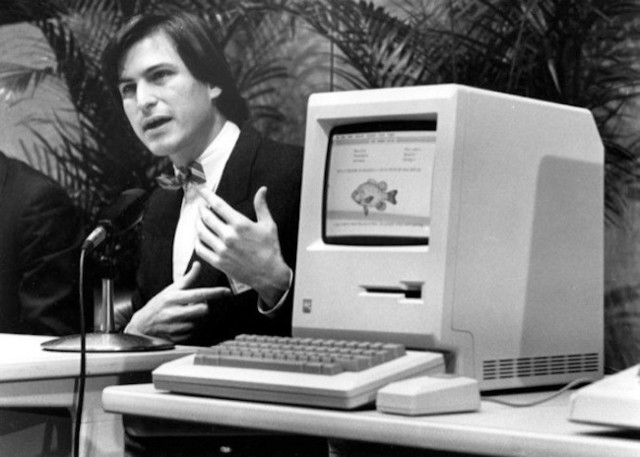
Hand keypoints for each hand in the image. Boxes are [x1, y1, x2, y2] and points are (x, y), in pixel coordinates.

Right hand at [125, 262, 230, 341]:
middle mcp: (174, 312)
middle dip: (203, 306)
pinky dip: (191, 327)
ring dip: (197, 318)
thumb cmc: (157, 305)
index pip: (199, 294)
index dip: (215, 293)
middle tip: (196, 305)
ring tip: (185, 314)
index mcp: (173, 298)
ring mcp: (175, 327)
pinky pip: (193, 332)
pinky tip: (182, 323)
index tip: (226, 291)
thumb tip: (197, 265)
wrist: (141, 326)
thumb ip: (187, 279)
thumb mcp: (170, 290)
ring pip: (199, 322)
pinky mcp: (176, 338)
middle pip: (203, 310)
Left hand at [195, 186, 290, 307]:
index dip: (207, 195)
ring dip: (197, 223)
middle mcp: (229, 236)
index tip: (202, 191)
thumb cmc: (270, 249)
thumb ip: (262, 206)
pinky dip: (197, 241)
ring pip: (201, 232)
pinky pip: (201, 249)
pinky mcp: (219, 262)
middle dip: (201, 209)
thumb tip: (262, 190)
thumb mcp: (268, 224)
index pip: (218, 205)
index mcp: (240, 224)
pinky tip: (199, 237)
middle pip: (206, 217)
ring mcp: (222, 249)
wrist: (270, 274)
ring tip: (199, 219)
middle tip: (201, 206)